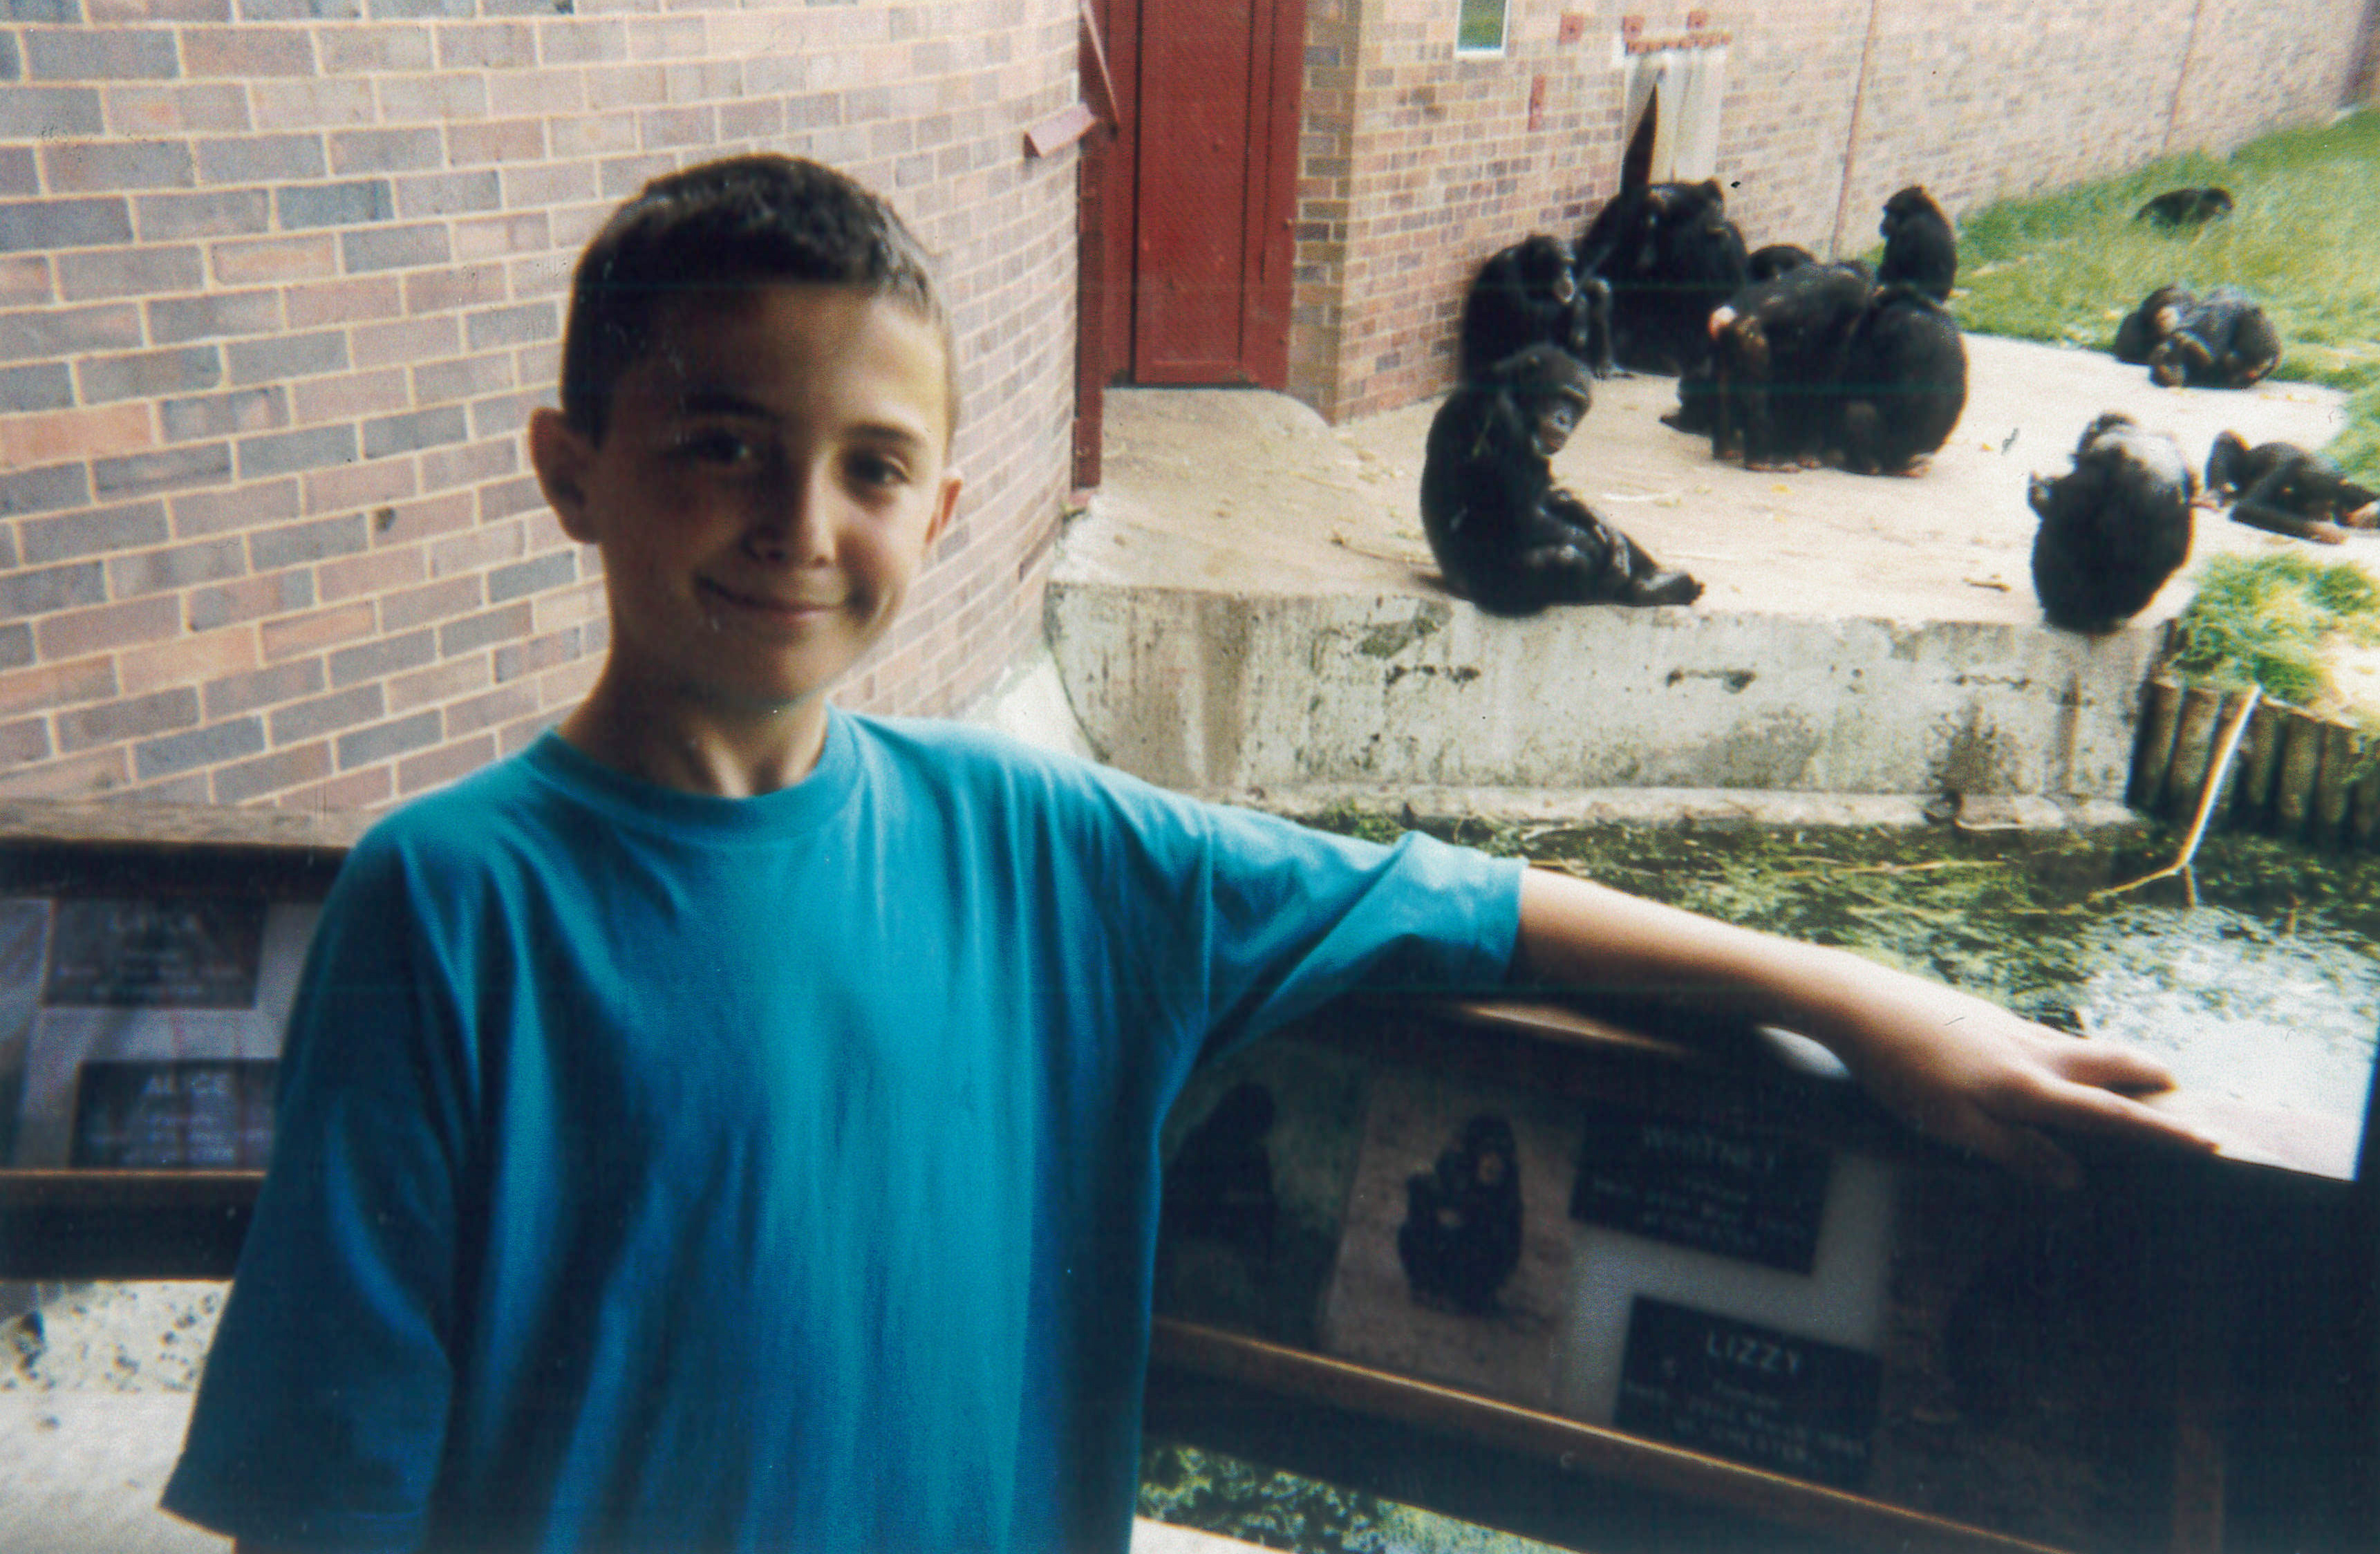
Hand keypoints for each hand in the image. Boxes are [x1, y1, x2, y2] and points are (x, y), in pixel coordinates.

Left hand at [1803, 950, 2220, 1187]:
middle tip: (2188, 1104)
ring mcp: (2015, 1030)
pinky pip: (2054, 1041)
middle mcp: (2035, 1052)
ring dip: (2121, 1065)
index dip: (2164, 1132)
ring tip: (2139, 1089)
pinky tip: (2065, 1072)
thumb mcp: (1952, 1125)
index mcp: (2029, 1088)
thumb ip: (2014, 1150)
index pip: (2113, 1115)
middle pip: (2116, 1062)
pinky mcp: (1994, 1019)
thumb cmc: (1901, 1071)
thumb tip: (2072, 1176)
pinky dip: (2080, 1057)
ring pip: (2086, 1048)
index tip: (2212, 1142)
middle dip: (2156, 1081)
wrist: (1860, 1002)